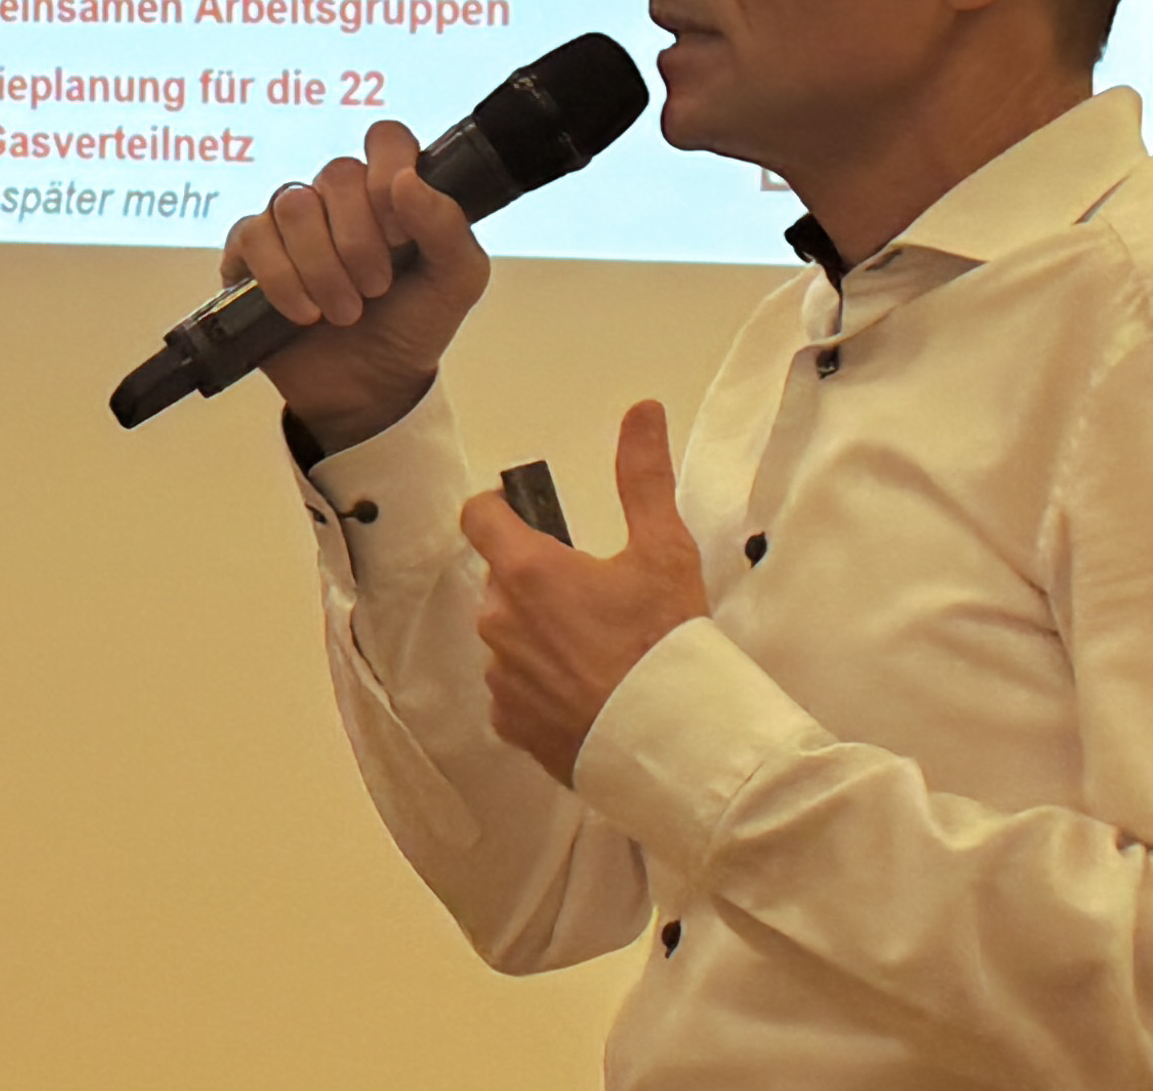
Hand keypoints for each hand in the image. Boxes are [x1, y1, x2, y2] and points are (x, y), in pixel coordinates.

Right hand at [221, 119, 486, 452]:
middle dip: (359, 241)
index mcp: (390, 190)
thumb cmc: (414, 325)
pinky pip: (253, 237)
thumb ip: (448, 226)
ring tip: (345, 312)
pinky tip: (305, 314)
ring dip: (323, 267)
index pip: (385, 138)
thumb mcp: (456, 281)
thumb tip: (406, 180)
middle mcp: (338, 197)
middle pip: (336, 174)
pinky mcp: (250, 252)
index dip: (388, 175)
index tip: (399, 234)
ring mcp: (291, 222)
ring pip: (293, 204)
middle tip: (376, 289)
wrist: (370, 389)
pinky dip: (283, 280)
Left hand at [464, 399, 708, 785]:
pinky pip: (514, 690)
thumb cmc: (666, 642)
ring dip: (538, 634)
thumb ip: (643, 476)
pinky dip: (541, 685)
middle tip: (593, 595)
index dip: (499, 509)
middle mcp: (499, 622)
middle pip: (502, 581)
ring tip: (596, 651)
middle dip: (536, 580)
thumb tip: (642, 409)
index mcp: (526, 570)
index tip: (528, 516)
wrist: (674, 742)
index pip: (479, 517)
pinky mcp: (510, 724)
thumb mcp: (664, 549)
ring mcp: (500, 677)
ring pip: (508, 637)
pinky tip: (586, 692)